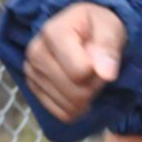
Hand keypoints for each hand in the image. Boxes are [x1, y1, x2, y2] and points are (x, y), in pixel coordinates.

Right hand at [24, 1, 127, 122]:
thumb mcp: (110, 27)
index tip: (100, 55)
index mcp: (52, 32)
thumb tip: (107, 74)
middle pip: (75, 92)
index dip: (99, 70)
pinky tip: (77, 88)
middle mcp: (35, 52)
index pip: (81, 72)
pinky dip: (76, 108)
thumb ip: (109, 47)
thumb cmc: (97, 27)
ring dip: (86, 97)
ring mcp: (31, 71)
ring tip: (86, 76)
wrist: (82, 31)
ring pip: (69, 106)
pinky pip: (61, 114)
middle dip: (94, 85)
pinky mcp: (32, 87)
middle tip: (96, 68)